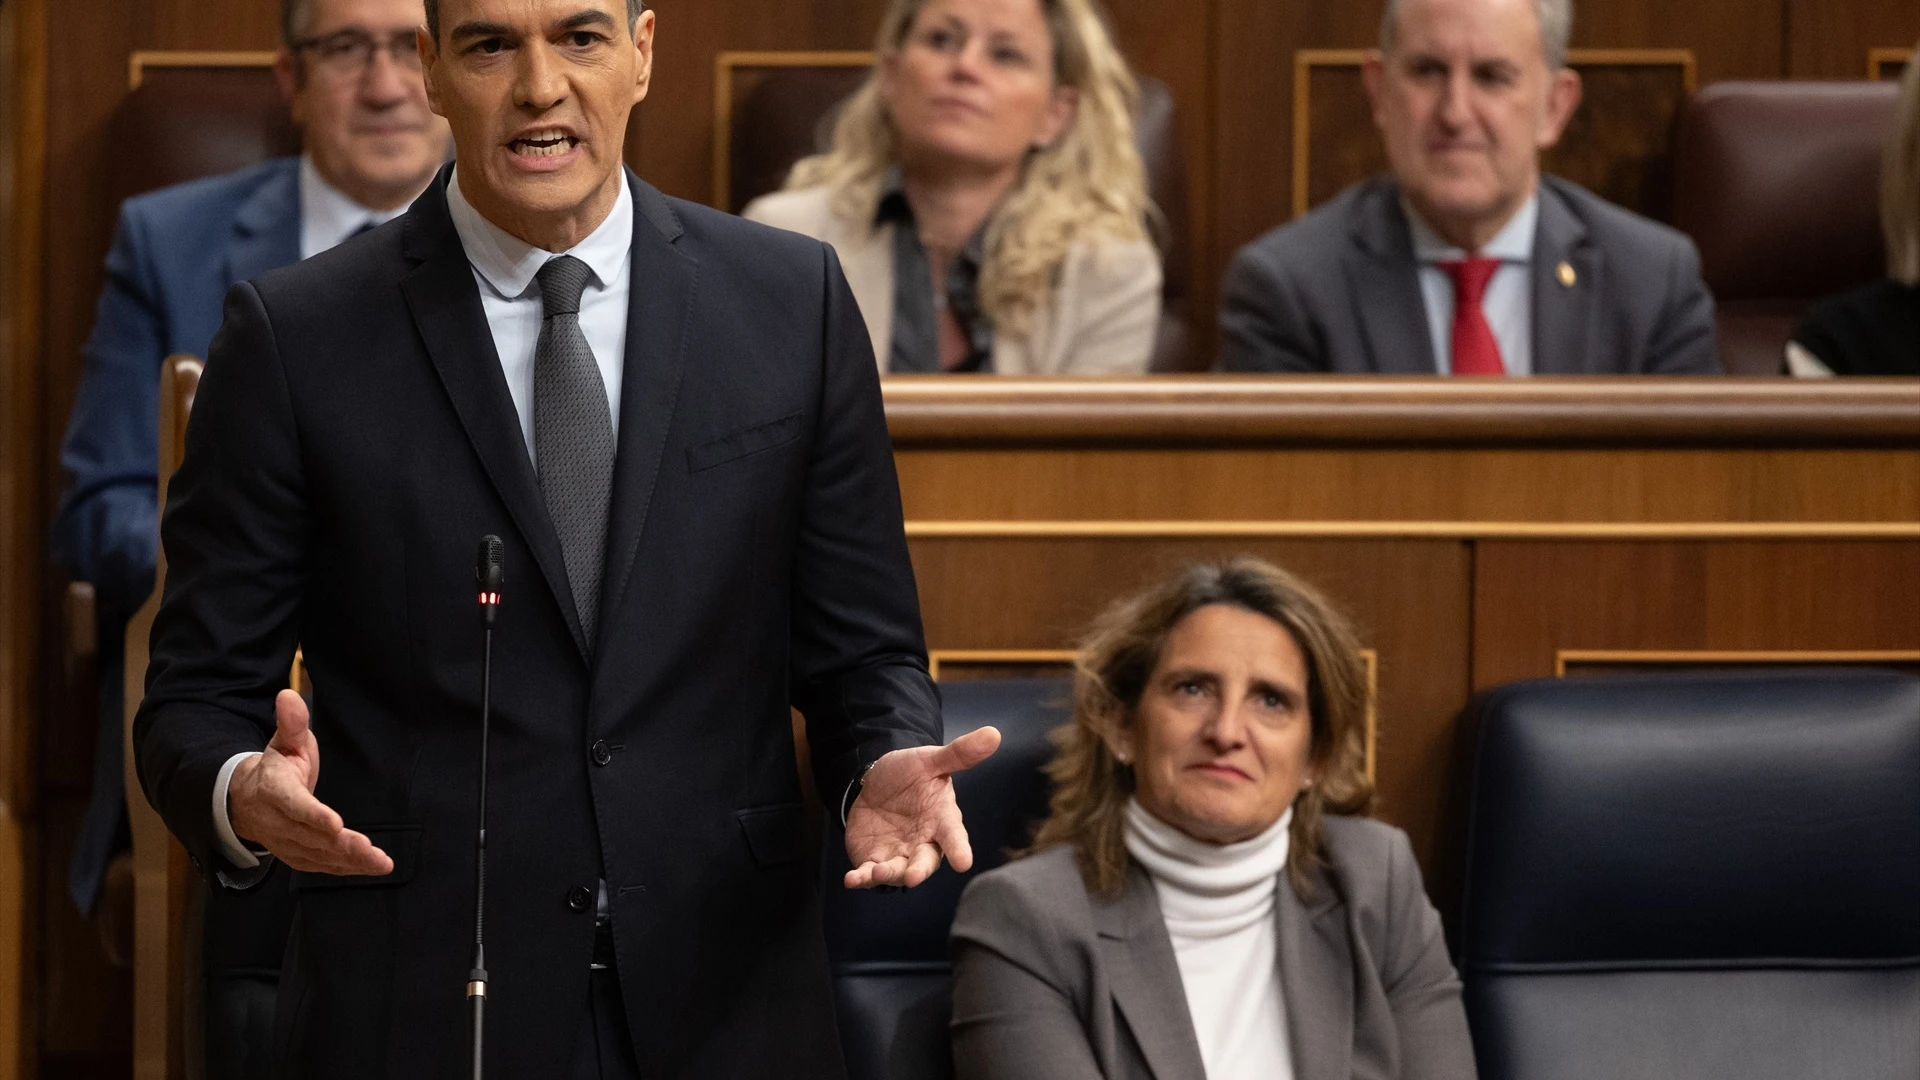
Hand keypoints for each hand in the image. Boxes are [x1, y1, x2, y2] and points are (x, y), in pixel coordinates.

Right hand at [227, 690, 392, 875]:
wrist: (247, 800)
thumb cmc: (276, 767)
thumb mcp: (283, 741)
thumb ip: (291, 722)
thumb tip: (289, 694)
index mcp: (274, 790)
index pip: (293, 805)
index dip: (312, 815)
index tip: (334, 823)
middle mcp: (277, 822)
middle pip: (309, 836)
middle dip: (340, 844)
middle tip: (368, 848)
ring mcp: (286, 842)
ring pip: (318, 856)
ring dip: (349, 861)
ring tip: (379, 862)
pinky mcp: (297, 855)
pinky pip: (322, 866)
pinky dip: (346, 869)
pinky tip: (372, 868)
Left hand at [844, 726, 1000, 889]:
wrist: (876, 782)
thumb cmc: (911, 775)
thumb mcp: (930, 760)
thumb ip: (959, 754)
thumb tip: (993, 734)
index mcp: (941, 820)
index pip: (954, 836)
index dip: (959, 849)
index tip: (964, 863)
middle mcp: (923, 842)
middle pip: (925, 862)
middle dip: (919, 870)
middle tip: (913, 877)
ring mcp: (898, 854)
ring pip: (896, 872)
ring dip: (887, 874)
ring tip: (876, 871)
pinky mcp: (874, 859)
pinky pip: (868, 873)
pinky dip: (861, 878)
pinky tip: (852, 879)